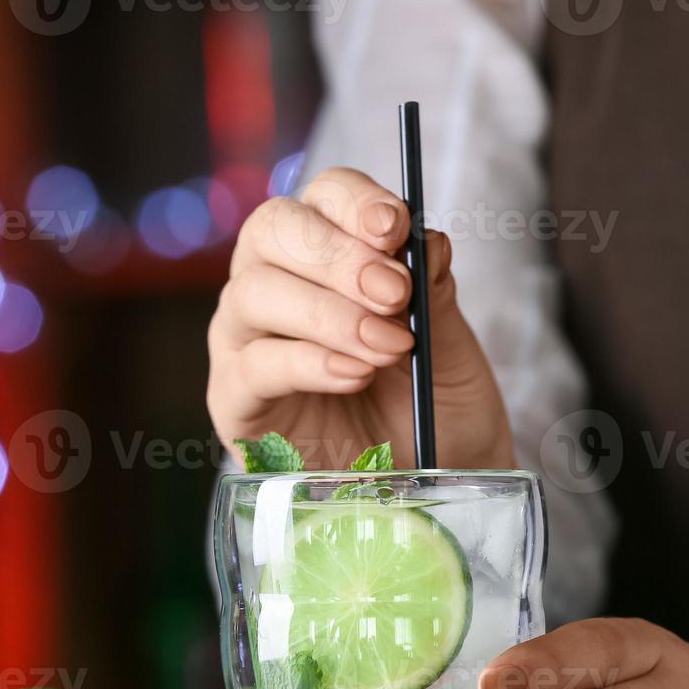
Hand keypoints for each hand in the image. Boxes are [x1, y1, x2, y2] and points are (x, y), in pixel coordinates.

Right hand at [207, 167, 512, 469]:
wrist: (428, 492)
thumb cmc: (435, 413)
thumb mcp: (453, 353)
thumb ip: (435, 297)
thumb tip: (427, 239)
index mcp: (328, 252)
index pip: (323, 196)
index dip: (354, 201)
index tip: (396, 228)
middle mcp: (275, 282)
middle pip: (274, 229)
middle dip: (338, 255)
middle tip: (395, 293)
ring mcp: (246, 340)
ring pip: (255, 292)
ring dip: (329, 313)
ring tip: (388, 347)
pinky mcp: (235, 400)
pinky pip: (251, 365)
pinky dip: (305, 362)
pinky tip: (353, 374)